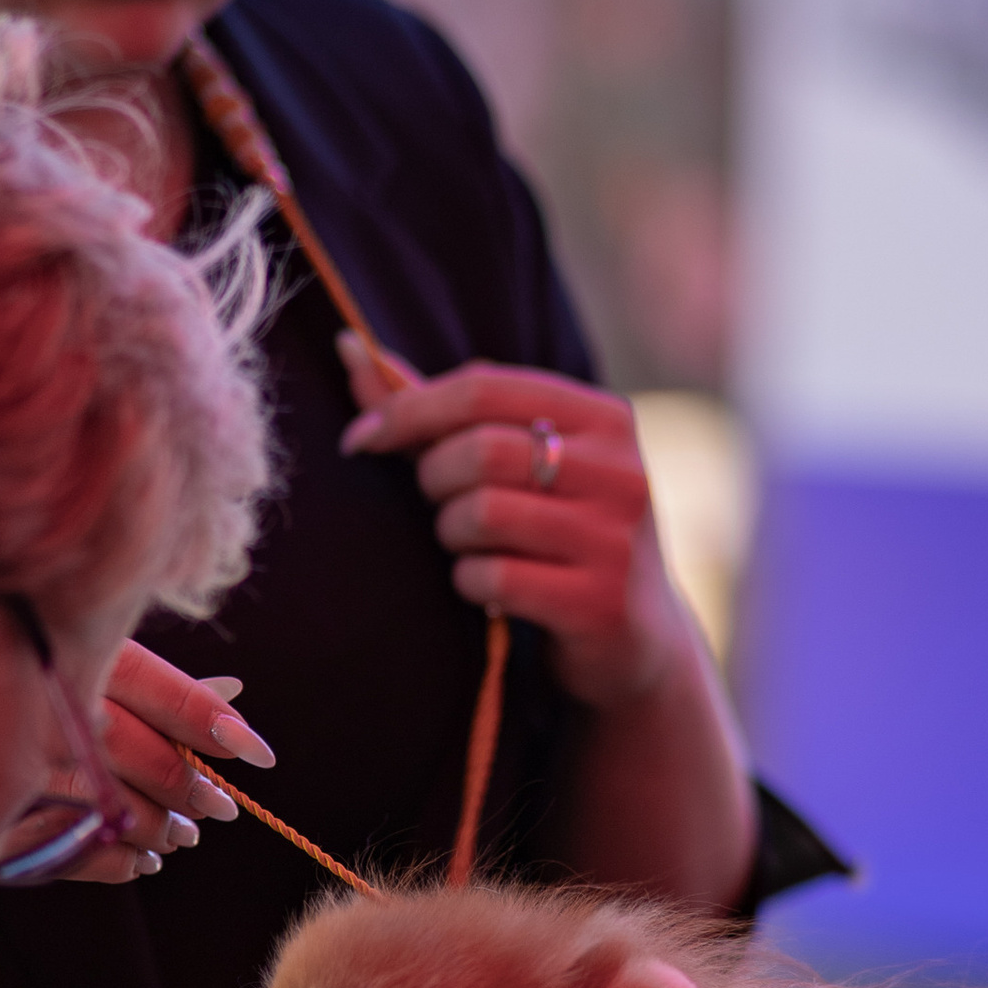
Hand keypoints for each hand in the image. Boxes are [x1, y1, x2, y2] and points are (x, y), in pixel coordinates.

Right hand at [46, 641, 278, 886]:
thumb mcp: (67, 664)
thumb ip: (146, 684)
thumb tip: (234, 694)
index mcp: (59, 652)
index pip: (156, 688)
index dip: (211, 722)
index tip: (255, 751)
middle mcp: (34, 705)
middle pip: (138, 751)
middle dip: (188, 787)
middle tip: (217, 808)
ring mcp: (6, 767)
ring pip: (110, 806)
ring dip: (156, 828)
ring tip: (178, 838)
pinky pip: (72, 852)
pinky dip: (114, 861)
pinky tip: (137, 862)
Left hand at [337, 341, 678, 713]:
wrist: (637, 639)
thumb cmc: (555, 534)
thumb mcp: (521, 465)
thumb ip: (438, 413)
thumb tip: (350, 348)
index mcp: (605, 419)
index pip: (484, 388)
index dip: (407, 410)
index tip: (361, 439)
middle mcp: (621, 471)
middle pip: (480, 450)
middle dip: (433, 479)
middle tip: (437, 504)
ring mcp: (614, 540)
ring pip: (482, 514)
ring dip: (450, 534)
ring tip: (467, 545)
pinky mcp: (599, 603)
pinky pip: (494, 578)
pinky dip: (470, 583)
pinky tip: (488, 590)